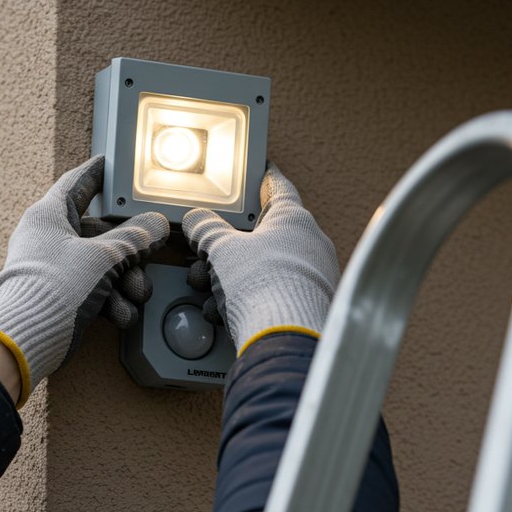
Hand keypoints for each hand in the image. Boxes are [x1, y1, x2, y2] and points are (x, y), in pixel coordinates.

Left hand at [0, 157, 169, 407]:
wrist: (25, 340)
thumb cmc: (53, 289)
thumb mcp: (103, 257)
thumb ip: (134, 238)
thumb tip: (157, 224)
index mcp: (49, 215)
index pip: (77, 183)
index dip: (98, 172)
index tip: (114, 164)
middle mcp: (49, 238)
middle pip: (100, 231)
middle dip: (129, 249)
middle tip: (150, 254)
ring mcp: (54, 268)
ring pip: (102, 264)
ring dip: (125, 280)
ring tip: (136, 295)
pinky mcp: (60, 296)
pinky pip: (93, 289)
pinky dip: (111, 300)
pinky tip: (122, 314)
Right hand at [183, 163, 339, 353]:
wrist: (286, 339)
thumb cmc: (264, 285)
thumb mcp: (222, 248)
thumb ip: (206, 229)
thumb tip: (197, 221)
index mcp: (295, 218)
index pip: (278, 187)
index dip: (264, 178)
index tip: (261, 172)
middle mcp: (312, 244)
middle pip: (265, 235)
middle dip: (231, 247)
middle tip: (209, 254)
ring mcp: (314, 276)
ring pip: (266, 268)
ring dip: (234, 277)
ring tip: (211, 290)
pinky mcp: (311, 305)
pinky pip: (274, 293)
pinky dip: (249, 299)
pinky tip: (226, 312)